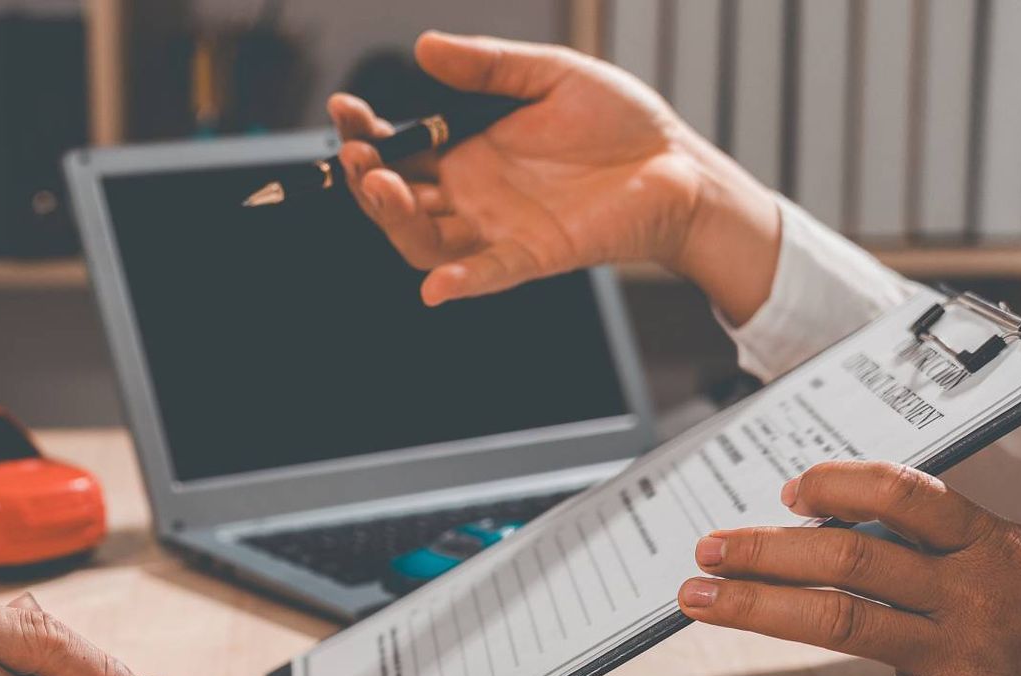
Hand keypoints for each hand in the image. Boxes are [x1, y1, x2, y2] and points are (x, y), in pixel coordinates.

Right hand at [328, 33, 780, 322]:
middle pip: (399, 200)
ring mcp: (498, 229)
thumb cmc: (619, 122)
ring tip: (384, 187)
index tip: (343, 108)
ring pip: (426, 241)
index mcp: (469, 151)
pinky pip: (488, 274)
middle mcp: (473, 196)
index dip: (366, 133)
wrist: (677, 163)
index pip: (400, 148)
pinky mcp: (533, 255)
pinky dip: (459, 282)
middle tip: (359, 154)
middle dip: (368, 178)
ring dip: (396, 220)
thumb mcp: (550, 75)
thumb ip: (490, 67)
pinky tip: (435, 286)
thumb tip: (426, 45)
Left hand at [676, 400, 1020, 675]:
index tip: (789, 490)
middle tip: (707, 547)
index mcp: (997, 544)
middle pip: (852, 558)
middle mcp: (973, 596)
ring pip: (841, 624)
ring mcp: (960, 660)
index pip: (904, 495)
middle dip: (768, 549)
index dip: (838, 486)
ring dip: (757, 609)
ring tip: (696, 599)